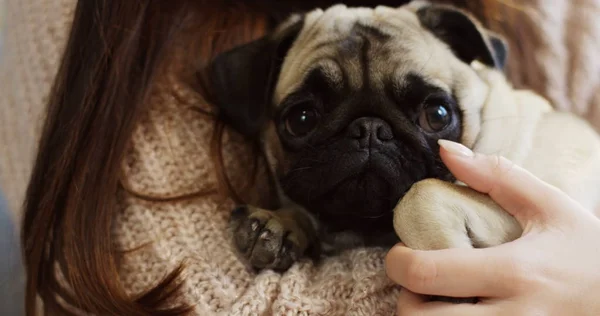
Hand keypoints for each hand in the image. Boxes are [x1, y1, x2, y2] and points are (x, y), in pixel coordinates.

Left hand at [385, 140, 599, 315]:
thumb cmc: (590, 254)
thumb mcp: (551, 208)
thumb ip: (497, 176)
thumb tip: (445, 150)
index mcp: (515, 272)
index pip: (427, 272)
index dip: (399, 262)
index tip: (402, 252)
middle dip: (406, 299)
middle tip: (418, 284)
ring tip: (438, 303)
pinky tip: (461, 315)